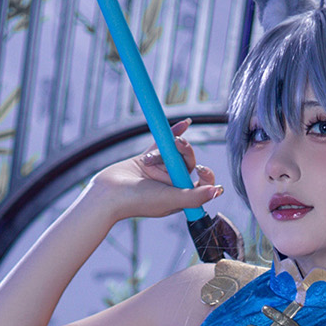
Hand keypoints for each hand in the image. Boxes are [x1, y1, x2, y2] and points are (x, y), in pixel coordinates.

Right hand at [87, 116, 223, 222]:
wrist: (108, 194)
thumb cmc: (138, 201)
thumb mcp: (170, 199)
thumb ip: (194, 196)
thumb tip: (217, 191)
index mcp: (179, 197)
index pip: (201, 183)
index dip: (205, 174)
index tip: (201, 169)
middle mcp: (171, 184)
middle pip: (187, 163)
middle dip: (185, 153)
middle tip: (177, 147)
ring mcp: (159, 171)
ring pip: (174, 152)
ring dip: (166, 149)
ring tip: (152, 157)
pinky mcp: (146, 160)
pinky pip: (162, 143)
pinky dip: (173, 133)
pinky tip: (185, 123)